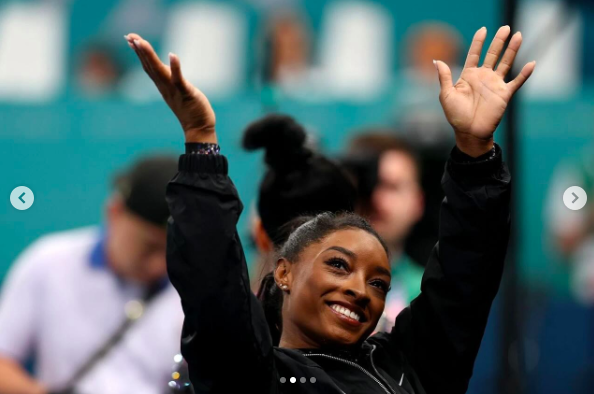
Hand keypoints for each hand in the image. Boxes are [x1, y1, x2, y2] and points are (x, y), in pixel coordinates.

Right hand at [125, 33, 216, 142]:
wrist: (198, 128)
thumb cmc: (190, 109)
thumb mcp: (177, 91)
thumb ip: (170, 79)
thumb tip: (167, 67)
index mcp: (162, 85)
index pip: (148, 66)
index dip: (139, 53)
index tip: (130, 39)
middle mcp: (165, 87)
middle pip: (149, 66)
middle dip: (140, 51)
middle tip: (129, 36)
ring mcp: (174, 90)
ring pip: (159, 71)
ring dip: (150, 56)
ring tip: (141, 42)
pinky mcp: (186, 93)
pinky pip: (179, 79)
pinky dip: (175, 67)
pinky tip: (172, 55)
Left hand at [436, 26, 535, 156]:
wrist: (469, 132)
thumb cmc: (456, 116)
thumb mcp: (446, 95)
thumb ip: (444, 77)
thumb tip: (436, 60)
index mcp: (468, 76)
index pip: (474, 54)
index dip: (478, 42)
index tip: (483, 29)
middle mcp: (483, 77)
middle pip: (493, 55)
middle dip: (499, 41)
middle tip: (505, 28)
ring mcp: (494, 85)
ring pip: (506, 63)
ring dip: (512, 50)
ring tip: (518, 36)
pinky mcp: (504, 94)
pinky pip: (516, 82)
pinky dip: (524, 74)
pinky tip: (531, 63)